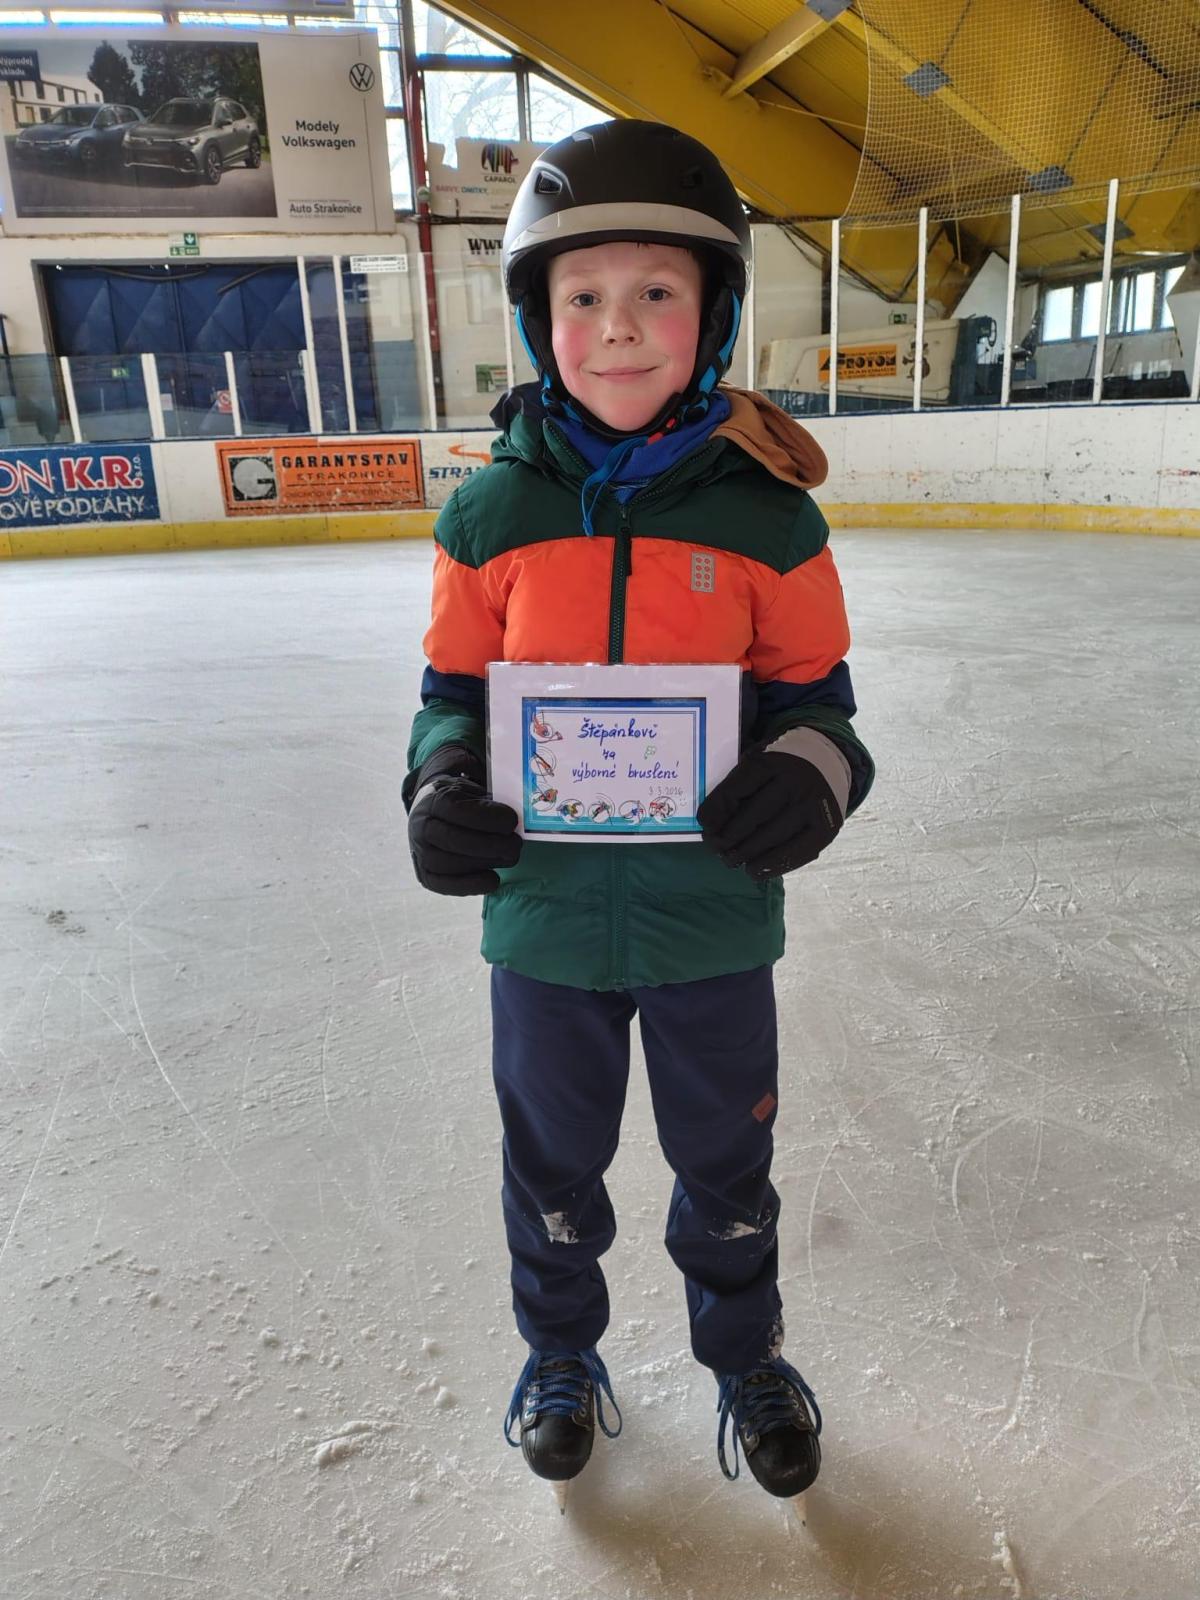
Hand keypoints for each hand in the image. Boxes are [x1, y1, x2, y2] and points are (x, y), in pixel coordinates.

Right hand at [408, 774, 521, 894]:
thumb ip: (489, 803)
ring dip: (485, 863)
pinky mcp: (425, 875)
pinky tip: (494, 879)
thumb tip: (518, 819)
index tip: (512, 821)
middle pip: (453, 840)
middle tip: (515, 844)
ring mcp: (420, 853)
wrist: (430, 814)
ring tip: (510, 857)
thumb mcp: (471, 792)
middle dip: (490, 844)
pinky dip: (471, 886)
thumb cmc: (460, 803)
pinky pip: (445, 885)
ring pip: (449, 864)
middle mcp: (421, 827)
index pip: (457, 810)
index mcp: (432, 800)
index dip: (487, 817)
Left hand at [697, 740, 844, 878]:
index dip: (716, 810)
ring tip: (732, 861)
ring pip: (774, 837)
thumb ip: (737, 788)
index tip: (705, 828)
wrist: (828, 762)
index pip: (736, 789)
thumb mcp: (757, 763)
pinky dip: (772, 866)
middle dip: (729, 838)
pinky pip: (796, 852)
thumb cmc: (780, 769)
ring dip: (747, 854)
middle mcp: (795, 781)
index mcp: (770, 762)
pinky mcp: (826, 827)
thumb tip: (712, 824)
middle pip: (754, 816)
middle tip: (717, 850)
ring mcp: (813, 805)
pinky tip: (755, 870)